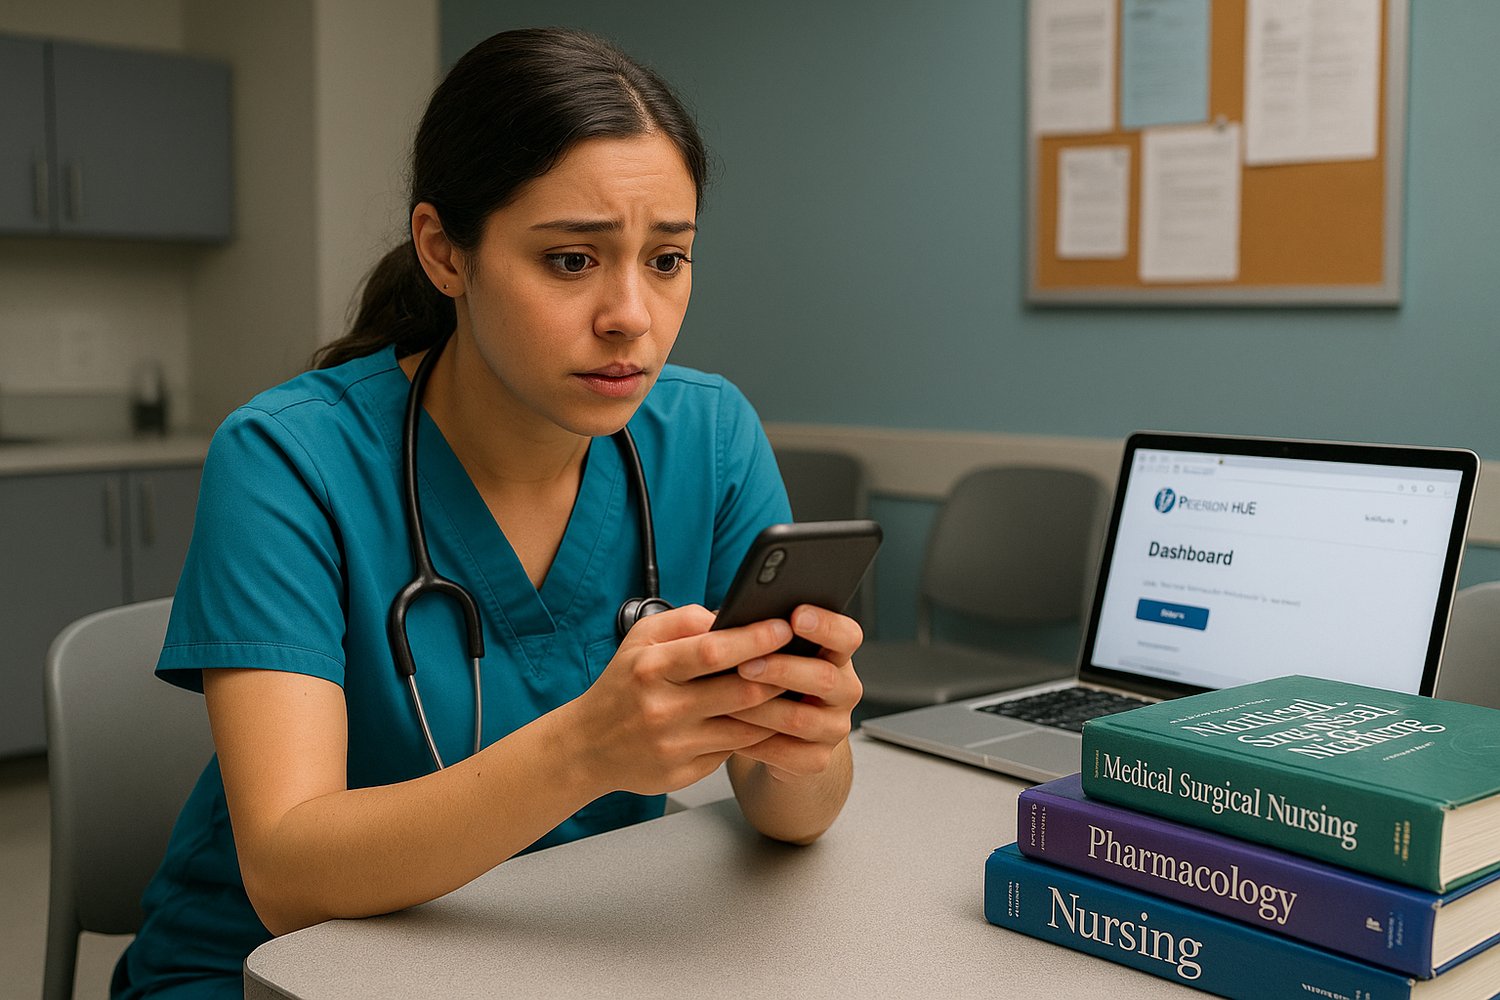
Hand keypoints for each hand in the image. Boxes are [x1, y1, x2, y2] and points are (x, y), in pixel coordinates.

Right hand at [570, 605, 793, 795]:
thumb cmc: (622, 684)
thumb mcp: (641, 639)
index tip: (784, 627)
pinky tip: (768, 721)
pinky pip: (731, 752)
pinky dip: (754, 735)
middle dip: (778, 674)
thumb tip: (732, 614)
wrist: (586, 746)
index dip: (755, 639)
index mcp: (651, 669)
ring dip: (775, 709)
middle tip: (803, 659)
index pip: (713, 651)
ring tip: (794, 689)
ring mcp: (673, 746)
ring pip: (744, 727)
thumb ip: (685, 620)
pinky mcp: (681, 773)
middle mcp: (661, 709)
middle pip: (739, 692)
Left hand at [727, 604, 863, 780]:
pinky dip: (755, 742)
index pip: (847, 635)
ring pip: (800, 719)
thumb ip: (762, 635)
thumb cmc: (769, 681)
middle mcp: (845, 690)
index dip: (826, 625)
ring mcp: (834, 727)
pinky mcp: (817, 759)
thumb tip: (725, 622)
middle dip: (782, 670)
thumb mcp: (772, 653)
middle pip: (825, 677)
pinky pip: (787, 754)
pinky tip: (730, 731)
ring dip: (759, 709)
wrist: (780, 738)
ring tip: (725, 700)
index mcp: (837, 655)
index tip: (796, 616)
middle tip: (745, 665)